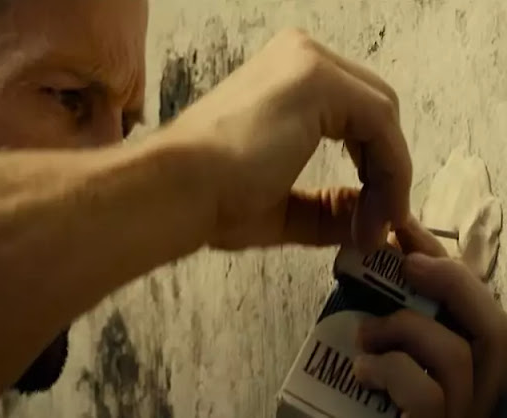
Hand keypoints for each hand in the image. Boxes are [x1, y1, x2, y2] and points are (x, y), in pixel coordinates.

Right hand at [170, 29, 411, 250]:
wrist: (178, 191)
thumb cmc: (212, 198)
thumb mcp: (284, 207)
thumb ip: (328, 207)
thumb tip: (367, 218)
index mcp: (283, 79)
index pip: (352, 116)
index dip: (372, 169)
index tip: (367, 220)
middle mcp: (297, 57)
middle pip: (373, 109)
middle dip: (383, 170)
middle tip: (374, 224)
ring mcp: (307, 62)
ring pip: (382, 115)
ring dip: (389, 177)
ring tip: (373, 226)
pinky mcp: (317, 78)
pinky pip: (380, 124)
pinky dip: (391, 171)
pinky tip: (379, 209)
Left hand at [354, 217, 506, 417]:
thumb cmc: (372, 405)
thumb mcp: (386, 350)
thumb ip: (392, 316)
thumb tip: (383, 263)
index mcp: (469, 362)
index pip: (476, 303)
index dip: (447, 260)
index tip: (407, 228)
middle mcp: (480, 389)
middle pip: (495, 327)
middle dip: (452, 282)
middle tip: (408, 263)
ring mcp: (463, 415)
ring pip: (460, 356)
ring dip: (405, 331)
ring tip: (364, 336)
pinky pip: (426, 394)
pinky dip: (390, 371)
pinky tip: (363, 370)